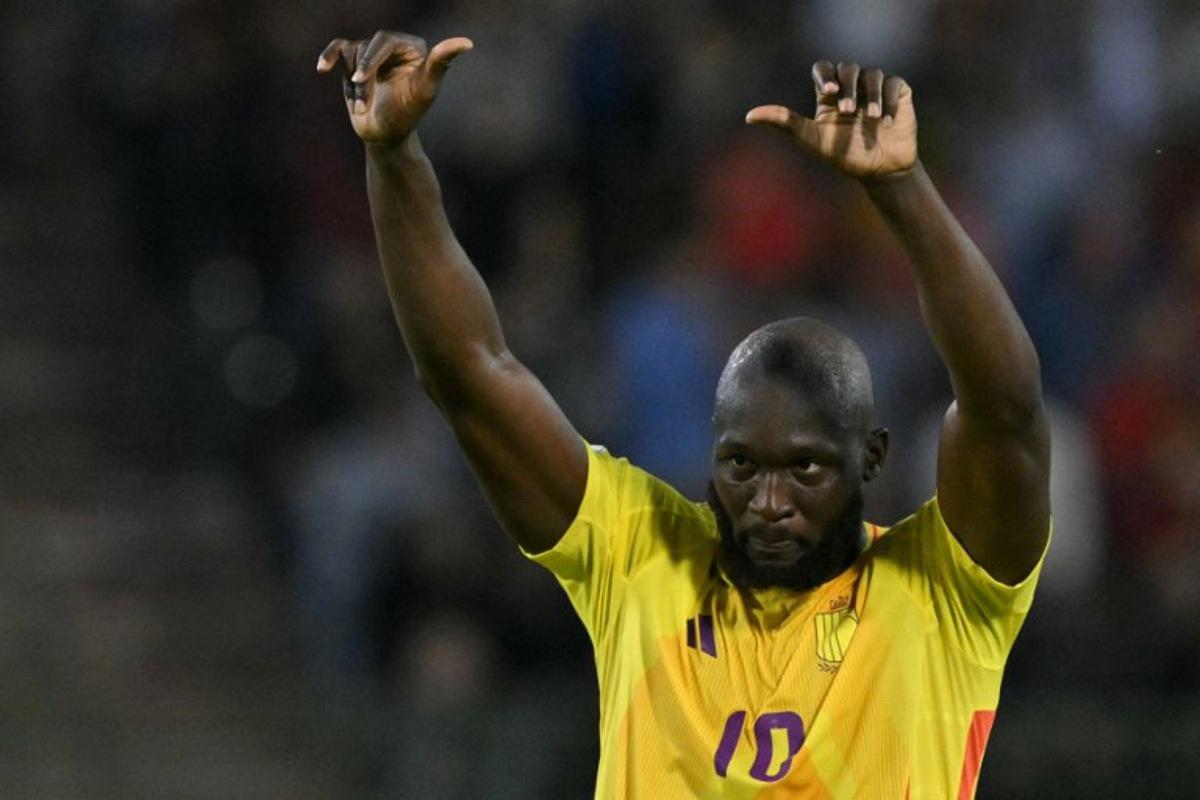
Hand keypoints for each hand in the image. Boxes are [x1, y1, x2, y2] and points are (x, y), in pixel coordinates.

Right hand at [316, 30, 473, 144]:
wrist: (386, 137)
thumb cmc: (408, 116)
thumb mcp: (425, 91)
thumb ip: (440, 64)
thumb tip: (467, 42)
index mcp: (414, 47)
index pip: (386, 40)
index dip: (371, 59)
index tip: (360, 79)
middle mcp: (394, 46)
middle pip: (366, 46)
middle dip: (362, 77)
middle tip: (362, 103)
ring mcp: (372, 53)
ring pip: (351, 54)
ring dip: (354, 86)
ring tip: (362, 107)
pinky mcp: (354, 62)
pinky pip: (338, 50)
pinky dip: (328, 56)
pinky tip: (322, 68)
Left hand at [746, 61, 916, 180]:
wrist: (880, 173)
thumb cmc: (845, 157)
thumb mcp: (814, 140)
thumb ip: (785, 124)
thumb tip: (749, 116)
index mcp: (830, 96)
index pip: (824, 69)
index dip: (825, 76)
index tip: (829, 92)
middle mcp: (852, 88)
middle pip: (848, 68)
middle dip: (848, 87)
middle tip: (849, 111)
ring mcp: (876, 89)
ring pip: (872, 75)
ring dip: (871, 95)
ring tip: (872, 118)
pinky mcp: (898, 94)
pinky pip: (894, 84)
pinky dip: (889, 100)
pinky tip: (886, 121)